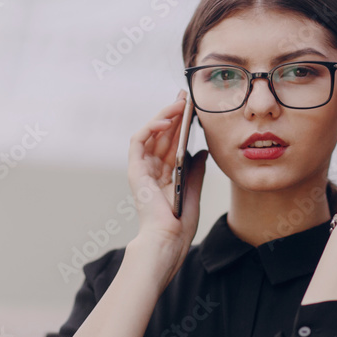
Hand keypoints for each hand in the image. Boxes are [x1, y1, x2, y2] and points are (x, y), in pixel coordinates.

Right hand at [126, 90, 208, 279]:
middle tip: (185, 95)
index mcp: (166, 176)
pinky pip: (139, 141)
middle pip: (162, 135)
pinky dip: (151, 127)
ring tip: (179, 103)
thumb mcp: (194, 191)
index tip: (192, 107)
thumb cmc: (180, 224)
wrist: (169, 240)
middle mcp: (152, 170)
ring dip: (164, 115)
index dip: (180, 124)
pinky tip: (167, 120)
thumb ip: (196, 170)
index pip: (172, 142)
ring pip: (151, 134)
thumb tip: (201, 151)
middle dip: (173, 113)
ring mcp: (143, 169)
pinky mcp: (135, 170)